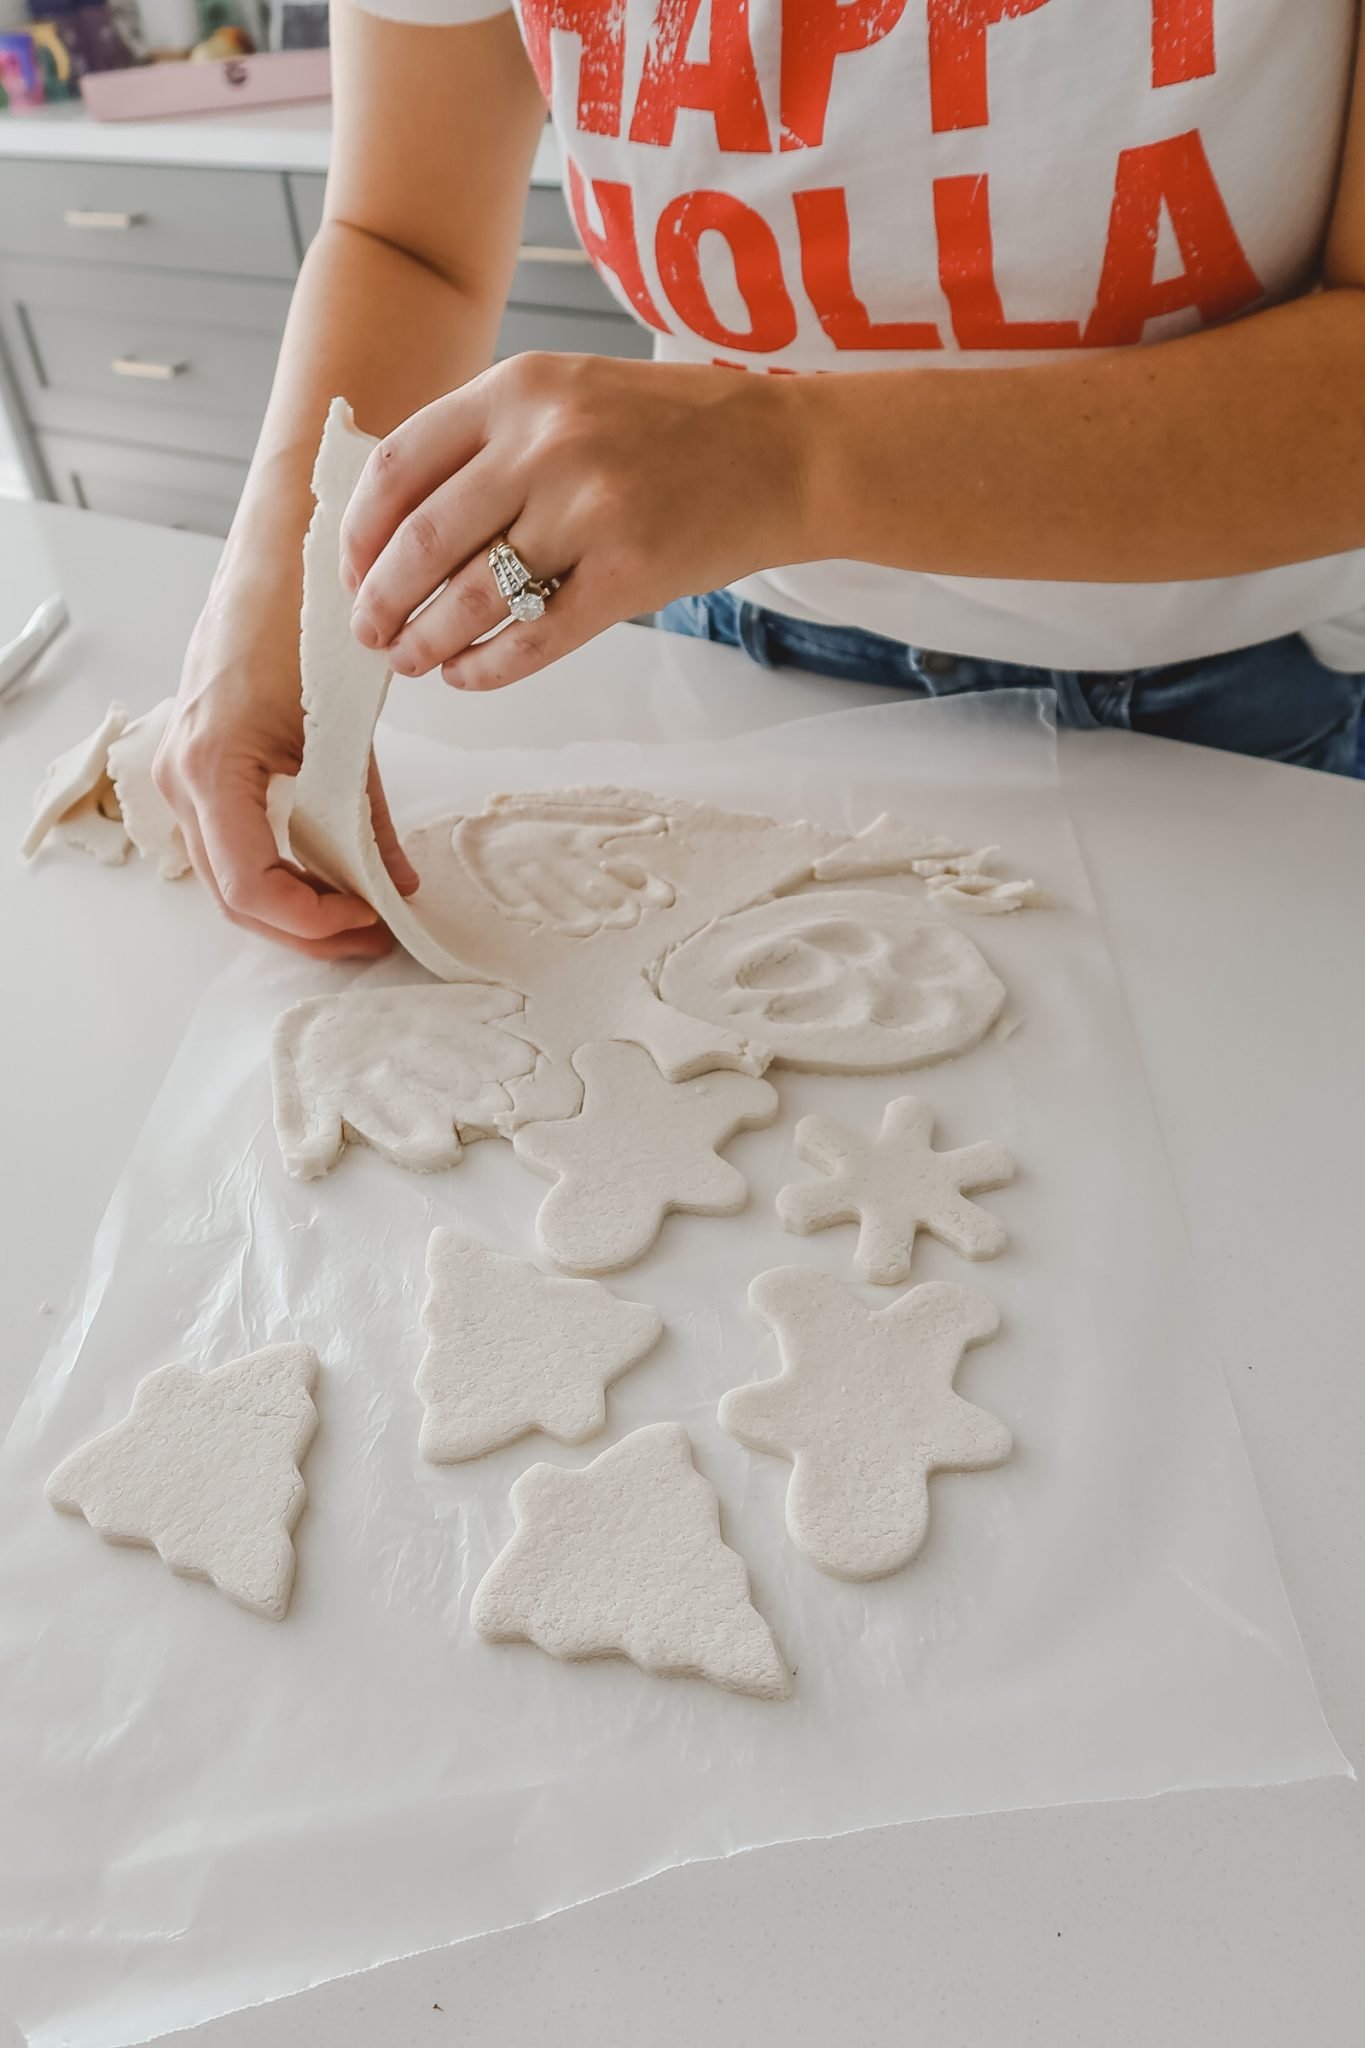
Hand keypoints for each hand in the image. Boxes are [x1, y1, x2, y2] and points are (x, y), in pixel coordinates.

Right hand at [155, 530, 418, 959]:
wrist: (274, 554)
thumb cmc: (301, 618)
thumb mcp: (345, 727)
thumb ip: (367, 813)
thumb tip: (399, 883)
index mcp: (212, 765)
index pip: (251, 885)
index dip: (311, 920)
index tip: (368, 921)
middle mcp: (182, 776)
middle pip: (234, 896)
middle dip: (304, 928)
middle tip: (371, 934)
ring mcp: (181, 771)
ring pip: (228, 877)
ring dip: (291, 906)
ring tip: (356, 911)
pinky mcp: (198, 763)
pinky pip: (229, 842)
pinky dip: (277, 870)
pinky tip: (327, 872)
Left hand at [339, 353, 806, 690]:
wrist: (786, 452)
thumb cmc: (675, 429)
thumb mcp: (570, 394)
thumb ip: (491, 439)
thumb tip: (401, 520)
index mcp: (518, 388)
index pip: (399, 466)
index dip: (359, 531)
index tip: (351, 569)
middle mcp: (546, 443)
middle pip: (421, 540)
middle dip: (380, 600)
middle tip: (369, 632)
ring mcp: (589, 510)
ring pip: (470, 597)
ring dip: (426, 642)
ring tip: (411, 662)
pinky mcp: (629, 575)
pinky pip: (533, 638)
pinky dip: (487, 668)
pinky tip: (469, 675)